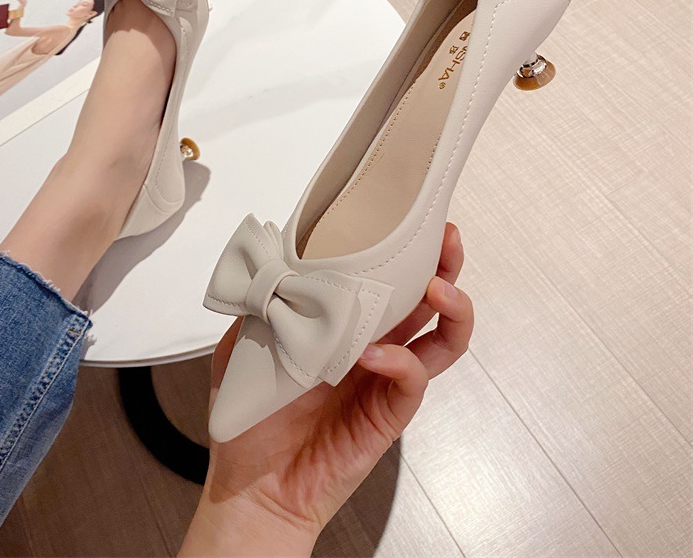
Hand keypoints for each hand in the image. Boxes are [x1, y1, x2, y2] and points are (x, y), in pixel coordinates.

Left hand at [181, 224, 472, 556]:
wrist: (249, 482)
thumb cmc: (251, 415)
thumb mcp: (248, 340)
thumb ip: (269, 297)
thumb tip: (281, 253)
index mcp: (347, 325)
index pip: (390, 281)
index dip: (407, 251)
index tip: (412, 217)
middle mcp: (376, 347)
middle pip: (430, 301)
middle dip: (446, 266)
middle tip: (446, 240)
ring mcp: (385, 380)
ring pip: (443, 342)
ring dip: (450, 310)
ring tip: (438, 289)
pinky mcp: (387, 416)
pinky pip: (411, 382)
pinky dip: (401, 362)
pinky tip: (375, 354)